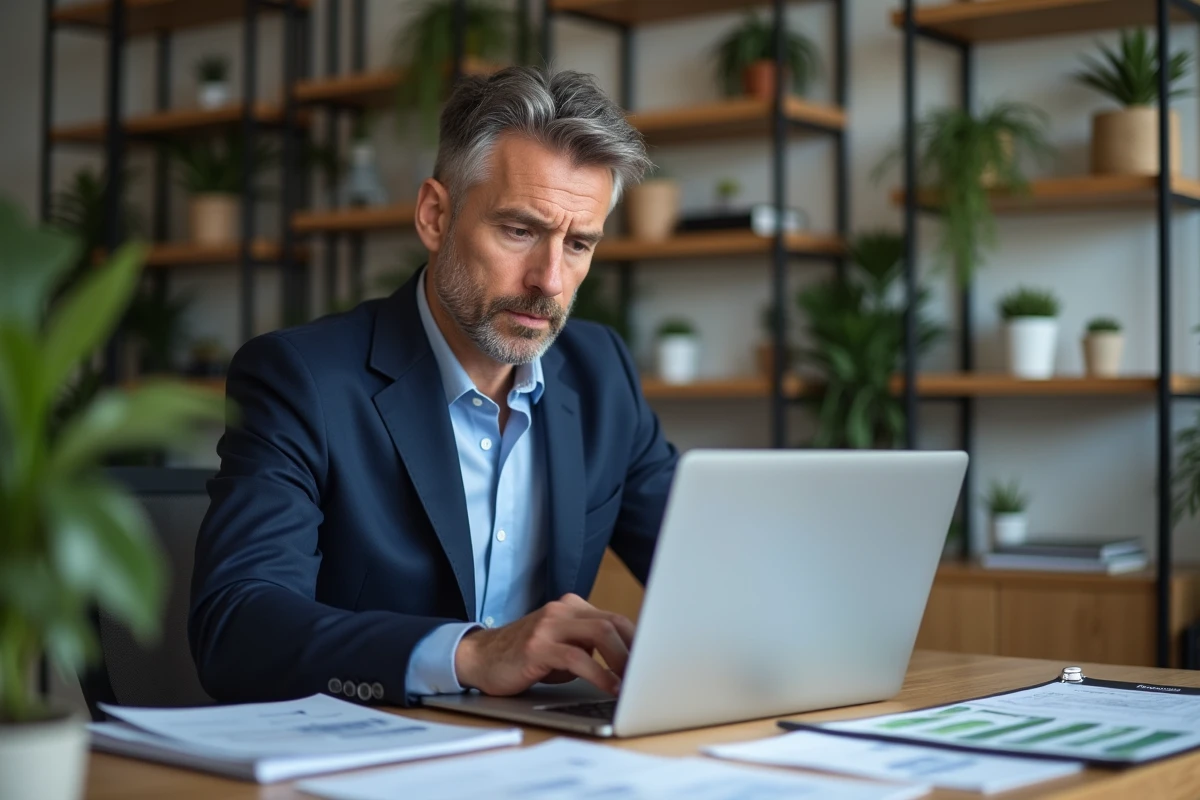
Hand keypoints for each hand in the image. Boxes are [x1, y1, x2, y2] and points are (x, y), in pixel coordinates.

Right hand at [454, 594, 635, 695]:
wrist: (479, 658)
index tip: (655, 661)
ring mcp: (549, 625)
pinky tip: (609, 687)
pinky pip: (576, 656)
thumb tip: (626, 666)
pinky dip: (598, 673)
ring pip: (599, 634)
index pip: (616, 619)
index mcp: (572, 607)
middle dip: (636, 650)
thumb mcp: (561, 647)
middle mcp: (562, 610)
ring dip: (622, 660)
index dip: (639, 641)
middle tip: (649, 675)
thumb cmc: (524, 657)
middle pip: (613, 623)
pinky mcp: (537, 645)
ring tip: (634, 682)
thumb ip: (589, 648)